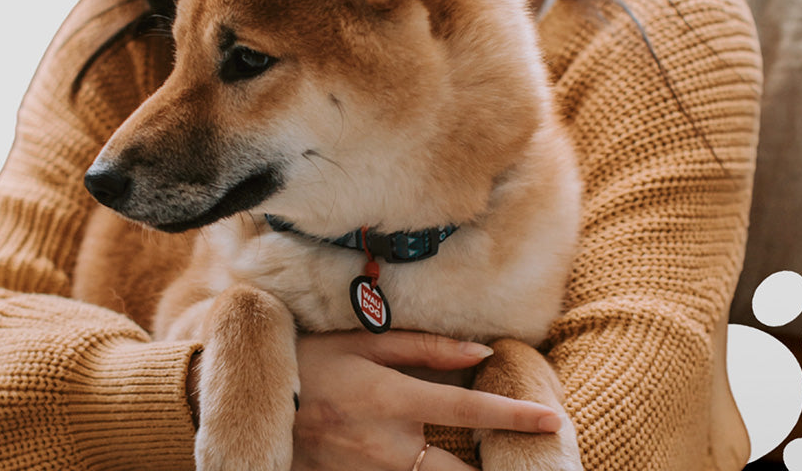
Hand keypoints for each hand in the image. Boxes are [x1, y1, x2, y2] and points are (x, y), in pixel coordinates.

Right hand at [290, 330, 562, 470]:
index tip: (553, 420)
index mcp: (393, 399)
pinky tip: (420, 458)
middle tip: (514, 460)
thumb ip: (424, 349)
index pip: (469, 408)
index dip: (514, 416)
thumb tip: (480, 352)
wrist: (249, 407)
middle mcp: (386, 444)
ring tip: (476, 460)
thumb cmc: (308, 365)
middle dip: (488, 469)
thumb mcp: (363, 344)